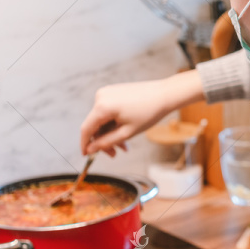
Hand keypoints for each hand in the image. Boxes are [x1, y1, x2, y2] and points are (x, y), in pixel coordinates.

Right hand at [80, 71, 204, 156]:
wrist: (164, 95)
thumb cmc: (149, 112)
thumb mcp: (126, 133)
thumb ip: (106, 142)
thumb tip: (90, 149)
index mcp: (102, 106)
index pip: (86, 129)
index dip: (85, 144)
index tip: (86, 156)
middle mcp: (101, 97)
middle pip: (95, 125)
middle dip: (104, 141)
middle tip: (115, 154)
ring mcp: (107, 93)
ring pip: (102, 120)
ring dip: (111, 134)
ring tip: (125, 146)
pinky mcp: (113, 92)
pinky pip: (108, 112)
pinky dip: (114, 123)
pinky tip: (124, 132)